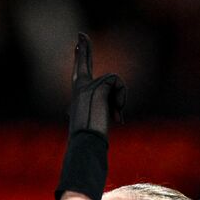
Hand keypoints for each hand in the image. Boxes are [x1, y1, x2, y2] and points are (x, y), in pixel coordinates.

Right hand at [54, 33, 126, 199]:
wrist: (85, 149)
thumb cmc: (88, 153)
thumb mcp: (95, 142)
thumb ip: (95, 139)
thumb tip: (87, 164)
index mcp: (79, 100)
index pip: (80, 75)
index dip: (81, 58)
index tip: (80, 42)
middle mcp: (78, 91)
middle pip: (82, 66)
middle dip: (83, 51)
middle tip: (81, 36)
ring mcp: (85, 88)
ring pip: (112, 81)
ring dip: (119, 98)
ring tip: (117, 116)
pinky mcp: (94, 87)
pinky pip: (115, 84)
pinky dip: (120, 99)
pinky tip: (117, 115)